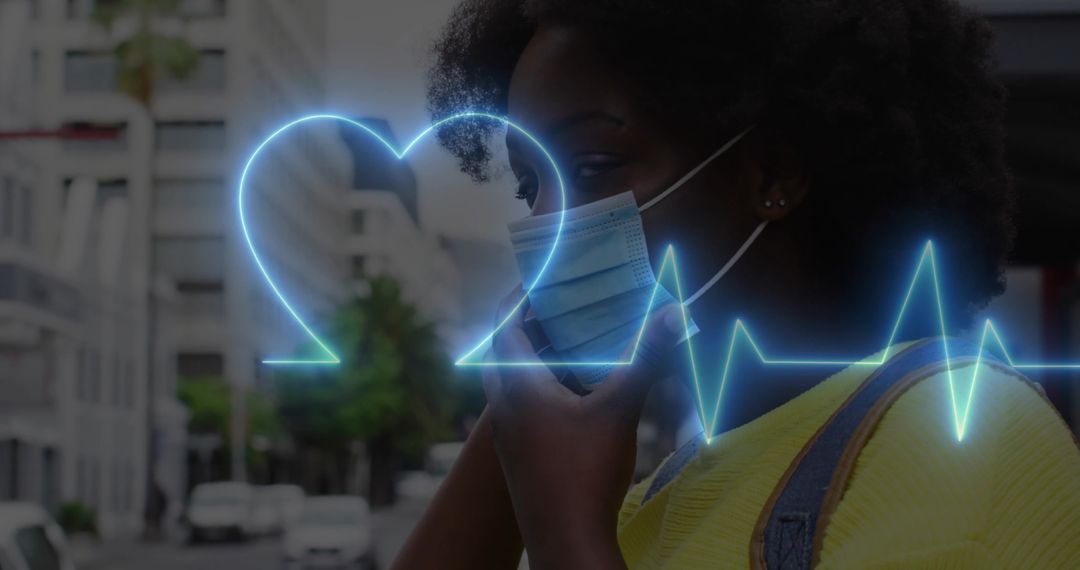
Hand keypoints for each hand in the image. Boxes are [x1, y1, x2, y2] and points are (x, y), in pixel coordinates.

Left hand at [483, 287, 684, 568]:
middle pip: (506, 348)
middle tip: (562, 304)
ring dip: (539, 356)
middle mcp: (502, 405)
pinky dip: (544, 384)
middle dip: (532, 323)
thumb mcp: (619, 409)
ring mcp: (508, 432)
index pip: (504, 324)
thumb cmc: (585, 472)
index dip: (521, 295)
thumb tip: (672, 312)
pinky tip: (578, 390)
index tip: (544, 275)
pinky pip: (523, 403)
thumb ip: (644, 357)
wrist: (566, 541)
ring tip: (575, 339)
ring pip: (514, 378)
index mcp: (516, 386)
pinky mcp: (519, 452)